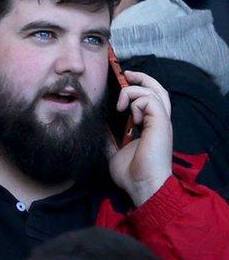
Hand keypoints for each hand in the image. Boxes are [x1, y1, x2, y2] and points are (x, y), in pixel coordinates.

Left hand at [108, 67, 175, 206]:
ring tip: (120, 106)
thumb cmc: (130, 173)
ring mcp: (162, 121)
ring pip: (154, 91)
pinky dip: (137, 102)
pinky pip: (150, 100)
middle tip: (125, 74)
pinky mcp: (161, 123)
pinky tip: (128, 116)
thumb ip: (109, 136)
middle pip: (158, 89)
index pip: (149, 99)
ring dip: (134, 92)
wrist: (142, 186)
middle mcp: (159, 121)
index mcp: (150, 126)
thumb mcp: (113, 150)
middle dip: (142, 78)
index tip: (122, 82)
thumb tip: (97, 125)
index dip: (138, 88)